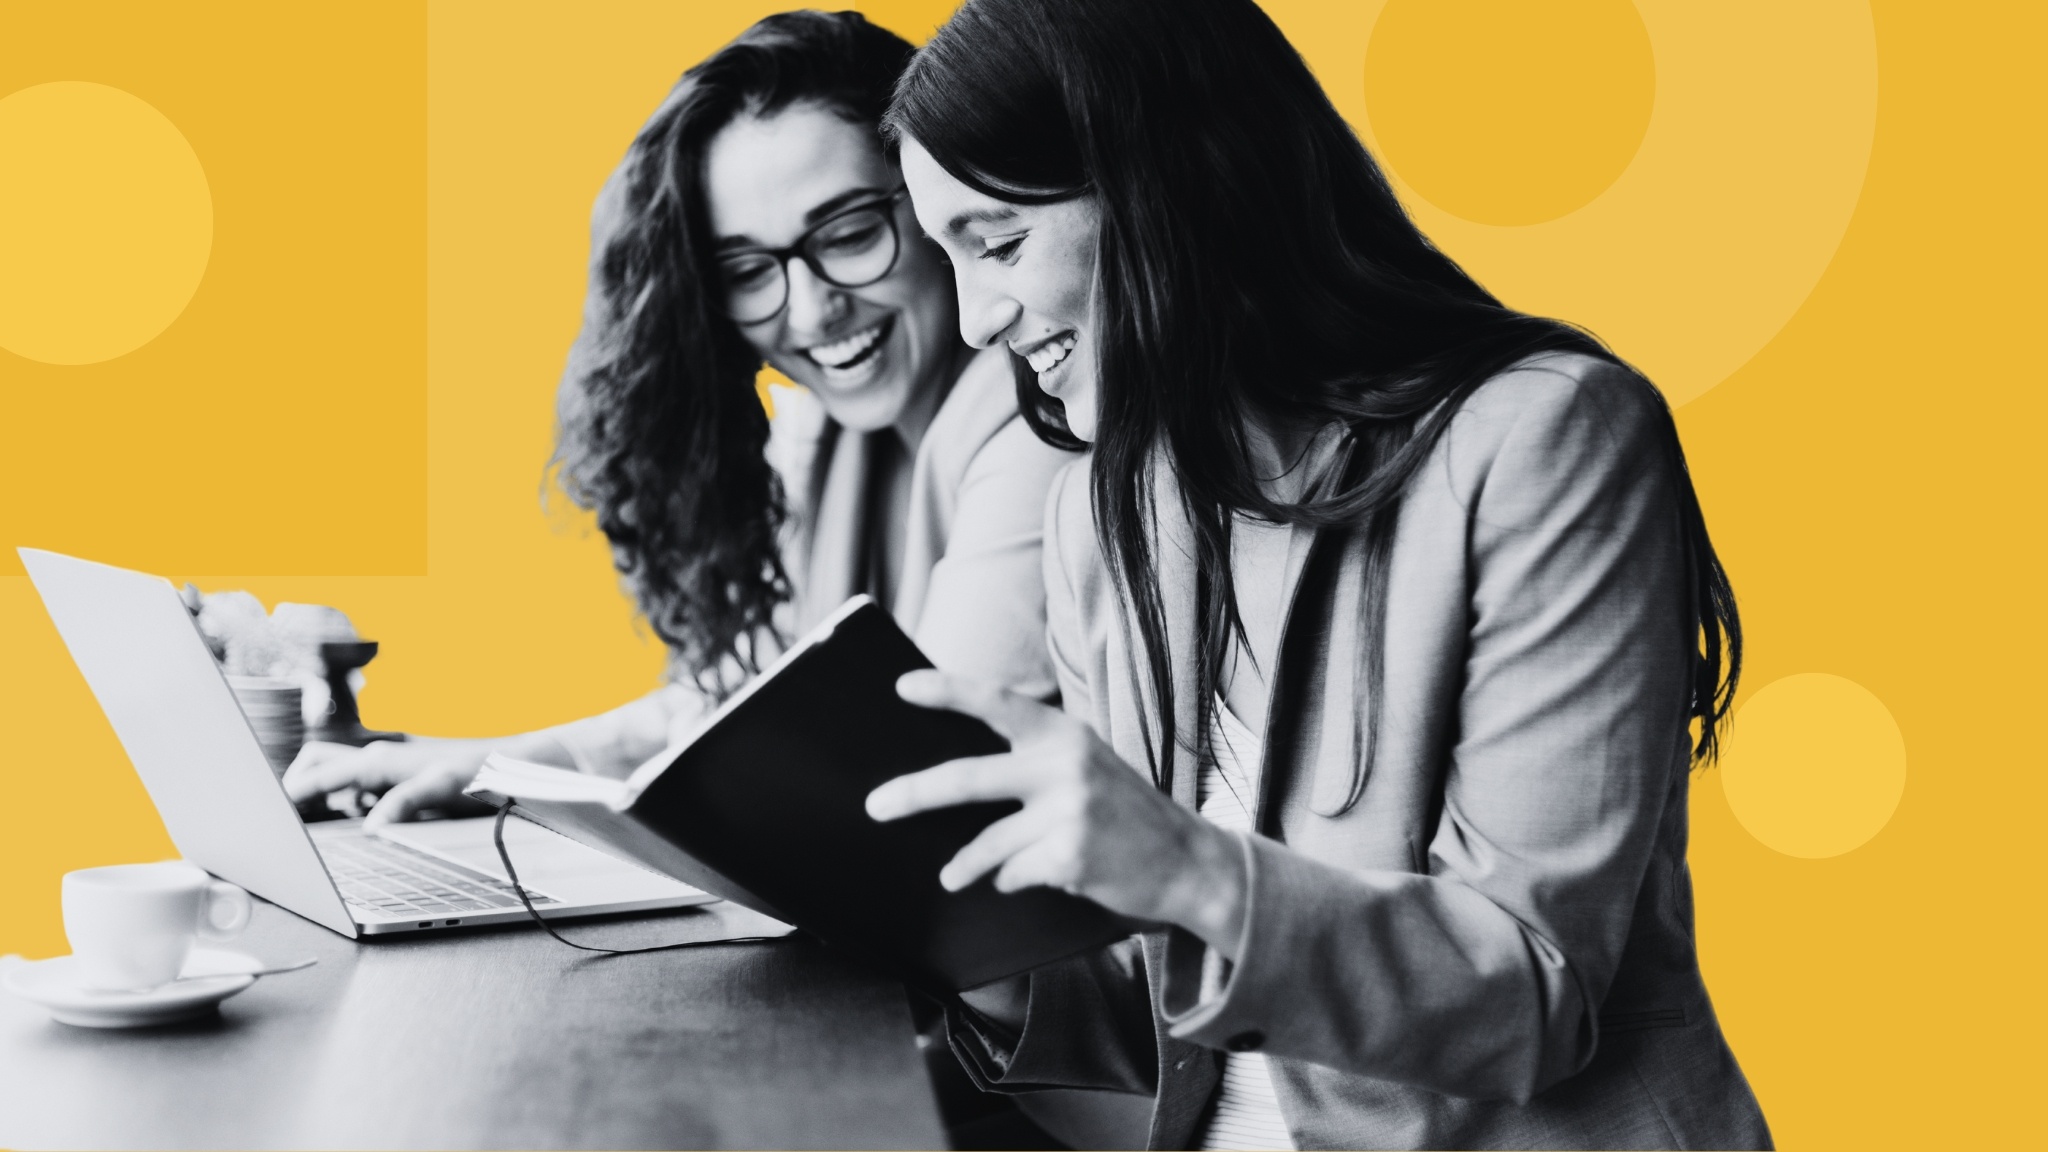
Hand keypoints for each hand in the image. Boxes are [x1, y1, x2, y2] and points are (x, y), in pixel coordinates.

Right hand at [282, 739, 493, 826]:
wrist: (509, 763)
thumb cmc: (477, 773)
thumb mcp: (442, 788)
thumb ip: (403, 804)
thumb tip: (370, 829)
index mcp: (379, 762)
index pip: (320, 774)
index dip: (290, 792)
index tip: (265, 811)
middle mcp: (377, 759)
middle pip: (317, 763)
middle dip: (296, 785)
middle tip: (284, 816)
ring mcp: (386, 766)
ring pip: (336, 772)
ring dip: (320, 791)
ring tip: (314, 820)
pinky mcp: (397, 776)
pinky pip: (357, 785)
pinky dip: (345, 798)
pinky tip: (356, 816)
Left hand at [866, 670, 1248, 957]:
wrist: (1186, 861)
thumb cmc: (1122, 812)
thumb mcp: (1086, 764)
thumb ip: (1033, 759)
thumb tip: (959, 776)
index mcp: (1064, 733)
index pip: (997, 702)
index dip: (948, 691)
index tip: (903, 688)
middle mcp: (1065, 764)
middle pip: (968, 778)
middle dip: (914, 794)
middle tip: (875, 806)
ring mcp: (1069, 811)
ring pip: (989, 842)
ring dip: (964, 865)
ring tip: (951, 876)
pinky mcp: (1070, 856)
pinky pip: (1014, 873)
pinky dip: (1015, 880)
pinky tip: (1036, 878)